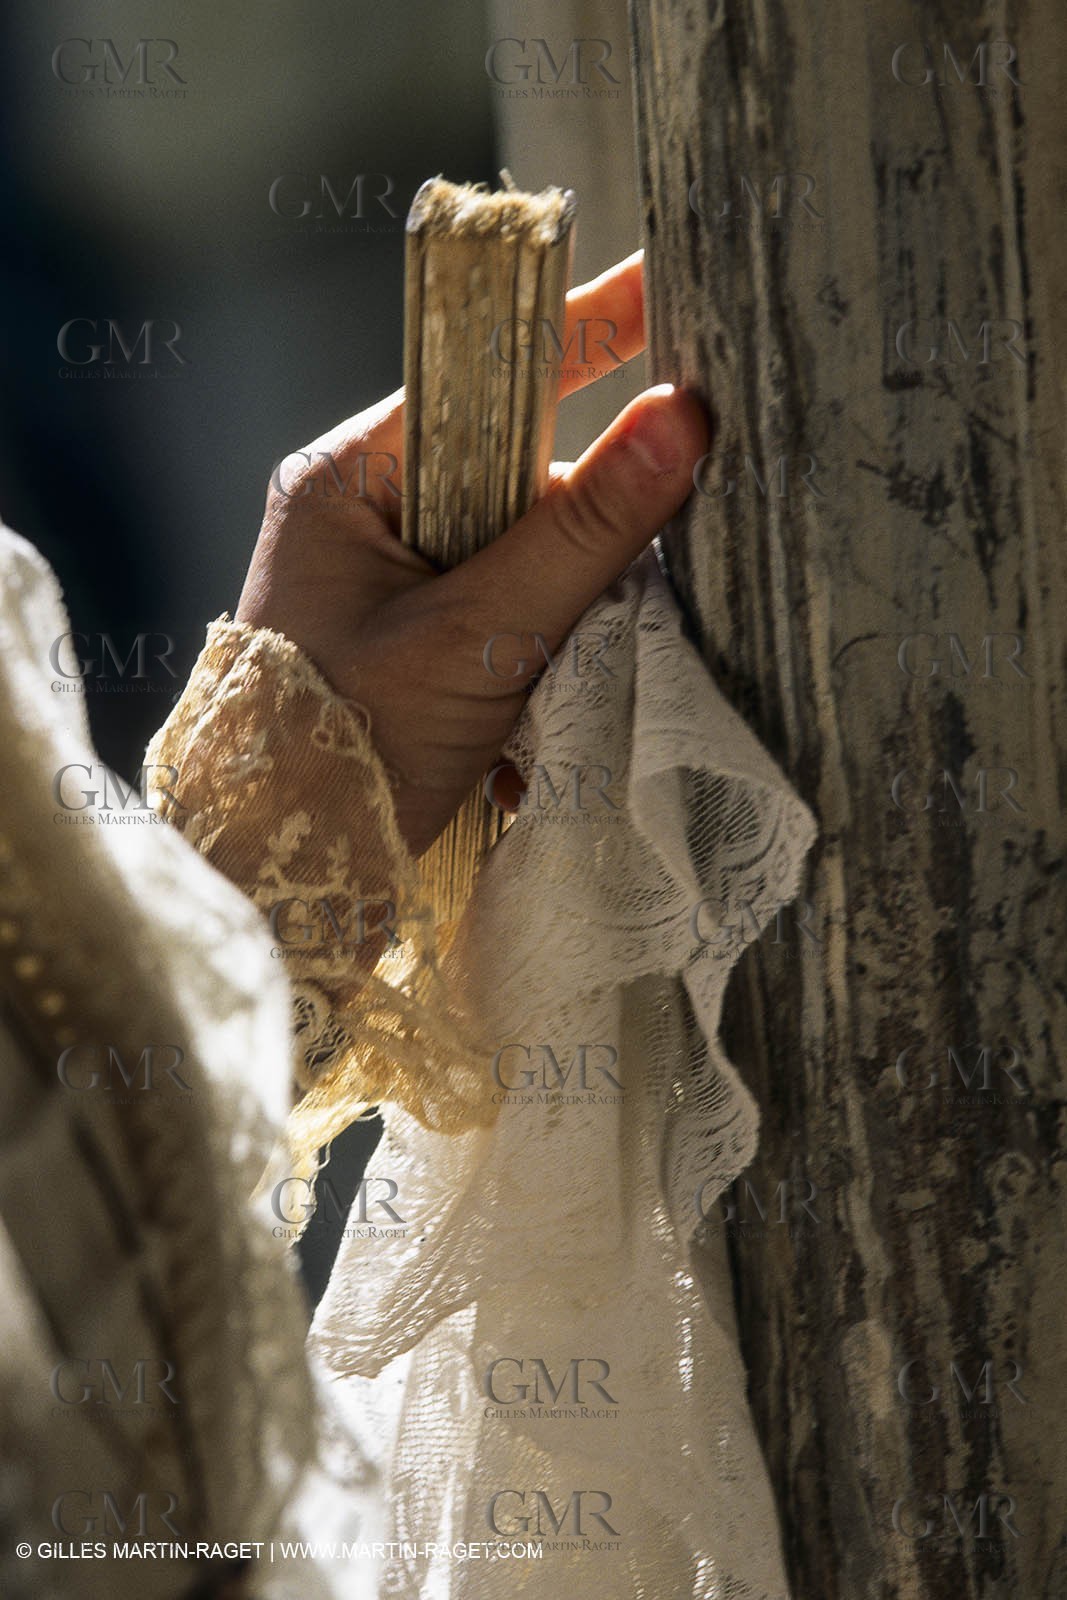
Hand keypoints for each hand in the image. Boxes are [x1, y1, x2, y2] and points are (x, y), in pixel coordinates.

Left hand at [236, 252, 708, 858]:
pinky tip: (530, 719)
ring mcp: (389, 578)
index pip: (481, 376)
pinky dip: (539, 653)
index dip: (578, 332)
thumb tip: (684, 421)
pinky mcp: (414, 639)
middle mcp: (366, 513)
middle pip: (513, 470)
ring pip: (520, 549)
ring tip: (557, 679)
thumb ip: (581, 531)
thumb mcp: (475, 637)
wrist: (284, 873)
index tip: (667, 284)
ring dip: (564, 606)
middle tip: (641, 559)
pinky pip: (506, 609)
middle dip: (579, 520)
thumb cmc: (347, 747)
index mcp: (350, 479)